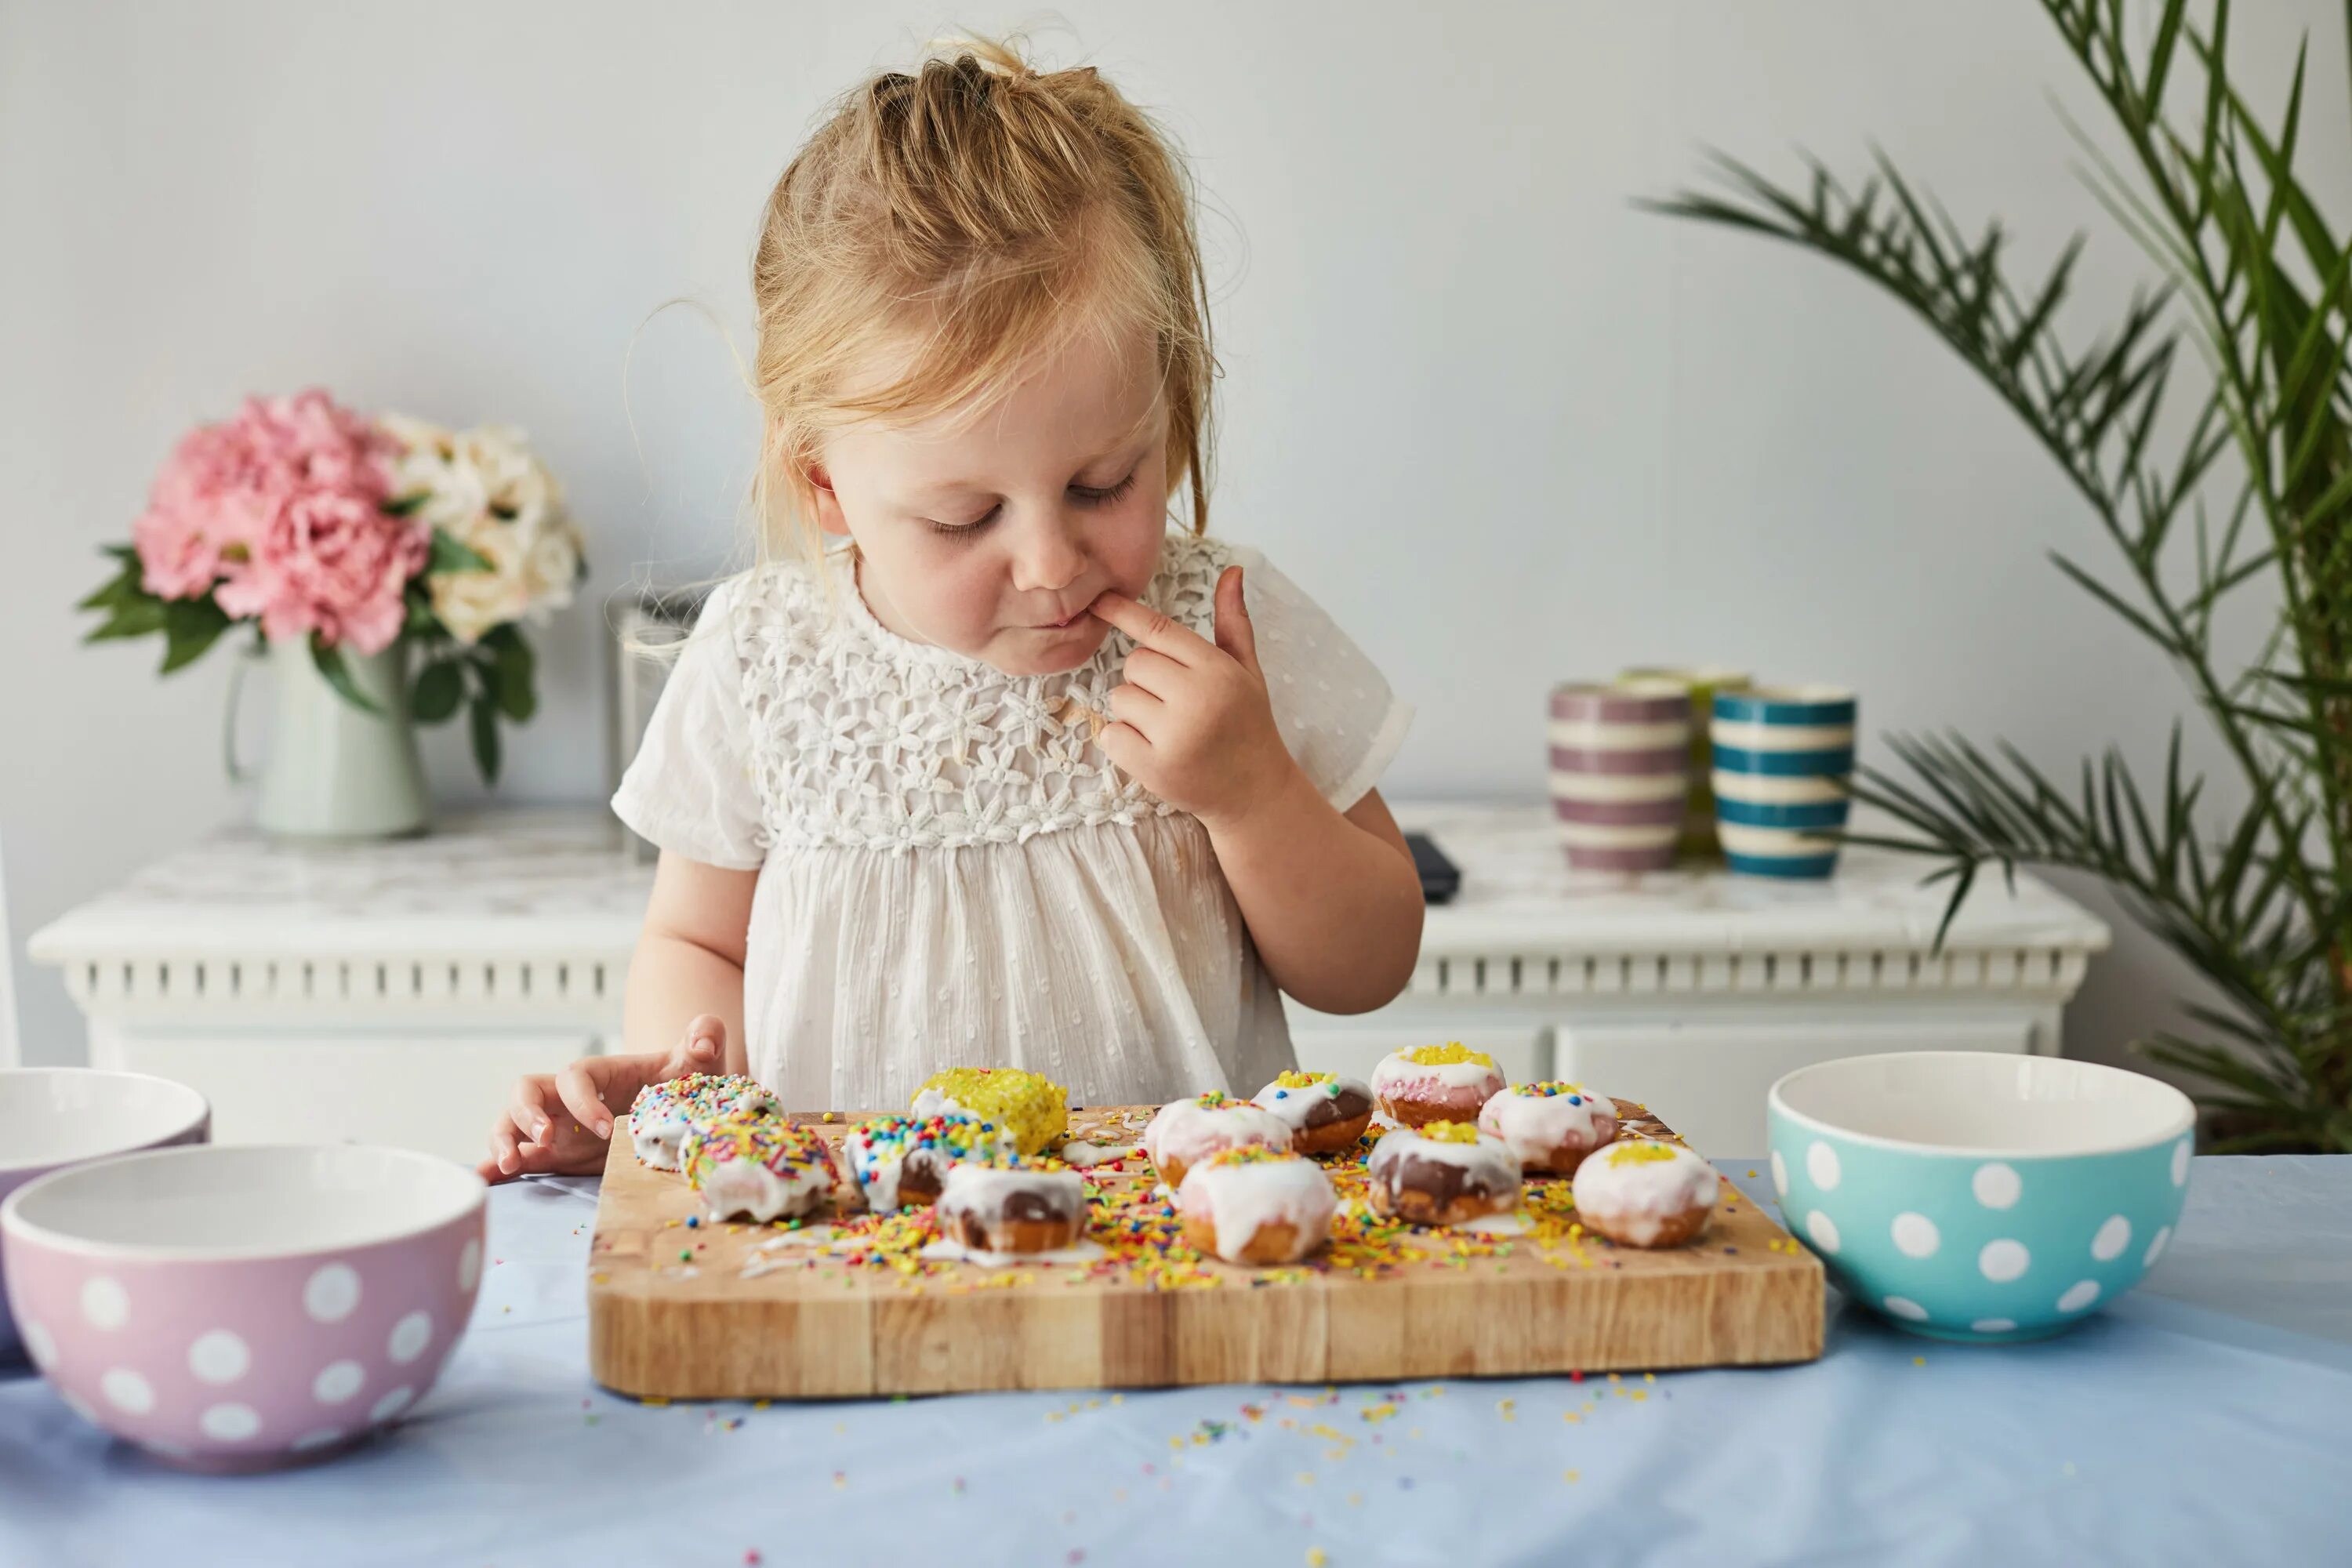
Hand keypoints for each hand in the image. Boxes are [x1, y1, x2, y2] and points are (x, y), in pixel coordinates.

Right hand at [477, 1015, 726, 1182]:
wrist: (677, 1108)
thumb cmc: (683, 1082)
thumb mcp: (697, 1064)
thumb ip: (704, 1040)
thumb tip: (705, 1038)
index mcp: (599, 1074)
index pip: (575, 1076)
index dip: (584, 1099)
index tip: (608, 1128)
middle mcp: (569, 1097)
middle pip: (526, 1091)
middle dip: (525, 1114)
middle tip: (545, 1141)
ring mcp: (557, 1126)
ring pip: (511, 1123)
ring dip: (504, 1140)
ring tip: (510, 1166)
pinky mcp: (555, 1154)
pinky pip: (518, 1156)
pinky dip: (494, 1168)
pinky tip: (482, 1182)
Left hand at [1087, 564, 1301, 829]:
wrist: (1255, 794)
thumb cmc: (1248, 724)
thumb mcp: (1247, 671)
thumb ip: (1233, 622)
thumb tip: (1232, 570)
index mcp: (1219, 671)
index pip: (1161, 632)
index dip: (1126, 613)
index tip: (1099, 600)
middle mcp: (1197, 699)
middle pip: (1134, 664)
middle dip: (1146, 679)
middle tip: (1175, 703)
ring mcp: (1174, 736)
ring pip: (1120, 698)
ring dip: (1135, 711)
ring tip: (1169, 730)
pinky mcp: (1153, 767)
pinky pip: (1111, 735)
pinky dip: (1123, 741)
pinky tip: (1153, 750)